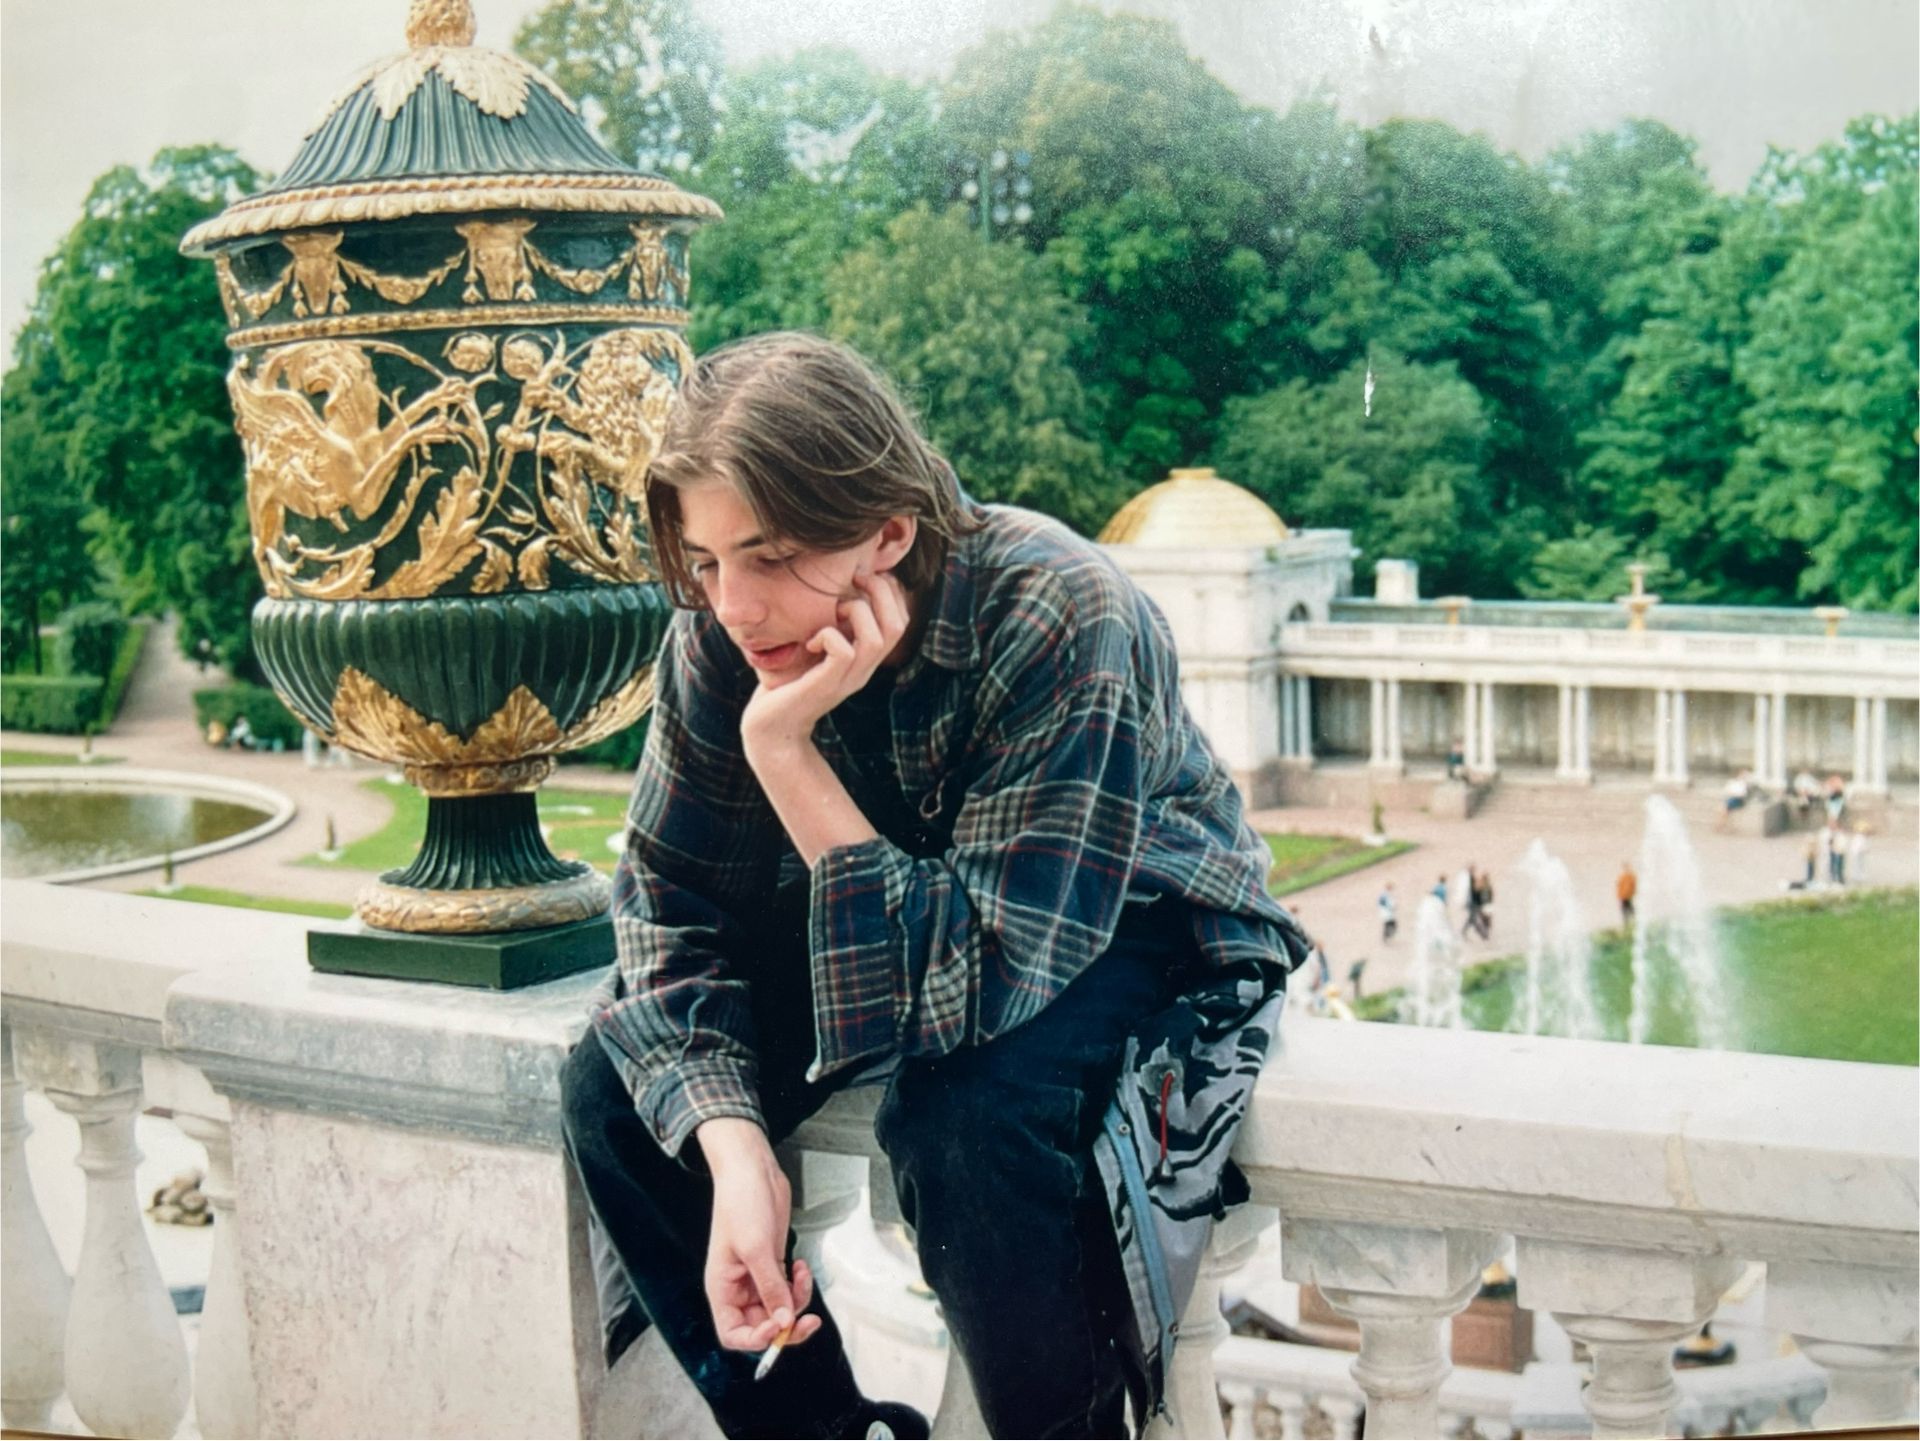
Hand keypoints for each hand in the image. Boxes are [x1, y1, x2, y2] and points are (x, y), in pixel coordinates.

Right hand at [696, 1118, 821, 1351]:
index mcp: (722, 1289)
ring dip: (797, 1300)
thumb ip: (770, 1288)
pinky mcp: (773, 1262)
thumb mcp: (755, 1248)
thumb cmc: (741, 1203)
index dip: (757, 1339)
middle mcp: (738, 1288)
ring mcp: (756, 1276)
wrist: (752, 1170)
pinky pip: (787, 1288)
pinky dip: (798, 1284)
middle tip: (809, 1320)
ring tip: (801, 1274)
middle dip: (786, 1325)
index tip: (779, 1326)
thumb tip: (784, 1322)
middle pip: (762, 1326)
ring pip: (779, 1308)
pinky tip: (800, 1265)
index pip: (734, 1334)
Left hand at [739, 570, 909, 763]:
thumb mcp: (813, 649)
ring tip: (834, 611)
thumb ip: (828, 626)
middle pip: (898, 626)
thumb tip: (831, 589)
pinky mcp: (826, 685)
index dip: (889, 591)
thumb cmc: (786, 685)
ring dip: (856, 612)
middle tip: (854, 580)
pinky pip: (843, 652)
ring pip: (876, 639)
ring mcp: (847, 680)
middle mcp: (864, 670)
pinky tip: (810, 642)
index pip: (900, 621)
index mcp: (865, 659)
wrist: (771, 730)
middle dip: (881, 592)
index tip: (860, 578)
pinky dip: (828, 635)